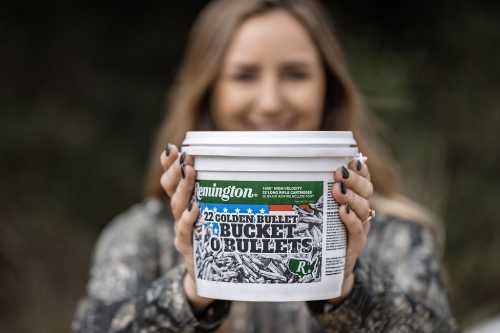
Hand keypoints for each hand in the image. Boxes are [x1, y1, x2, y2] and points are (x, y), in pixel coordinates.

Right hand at [160, 144, 214, 310]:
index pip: (172, 180)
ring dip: (183, 188)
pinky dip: (189, 219)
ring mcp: (181, 231)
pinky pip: (185, 232)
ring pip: (177, 207)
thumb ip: (221, 195)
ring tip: (189, 172)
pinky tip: (195, 208)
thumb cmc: (215, 239)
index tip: (172, 148)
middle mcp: (179, 215)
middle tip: (182, 156)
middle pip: (170, 190)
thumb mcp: (216, 214)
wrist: (208, 276)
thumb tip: (241, 166)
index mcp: (184, 203)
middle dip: (174, 171)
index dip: (169, 165)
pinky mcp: (187, 248)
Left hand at [330, 158, 373, 302]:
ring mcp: (361, 228)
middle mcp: (362, 212)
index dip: (361, 170)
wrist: (327, 268)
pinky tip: (342, 212)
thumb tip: (303, 169)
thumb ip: (317, 192)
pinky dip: (351, 220)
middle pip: (367, 191)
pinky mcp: (356, 245)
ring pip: (364, 208)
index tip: (351, 160)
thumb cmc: (322, 234)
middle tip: (339, 173)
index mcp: (356, 199)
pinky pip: (358, 230)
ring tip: (337, 191)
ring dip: (351, 197)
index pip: (364, 180)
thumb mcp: (320, 210)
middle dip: (354, 180)